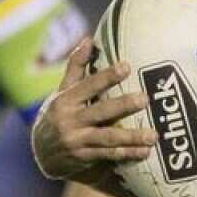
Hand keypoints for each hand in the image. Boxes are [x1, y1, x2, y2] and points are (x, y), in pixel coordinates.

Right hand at [32, 38, 156, 179]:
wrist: (42, 153)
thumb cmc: (60, 113)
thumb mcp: (63, 91)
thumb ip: (77, 67)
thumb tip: (89, 39)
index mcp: (66, 100)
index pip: (88, 85)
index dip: (106, 76)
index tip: (126, 66)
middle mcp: (70, 120)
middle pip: (100, 112)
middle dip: (122, 106)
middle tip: (145, 99)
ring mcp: (77, 141)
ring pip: (107, 138)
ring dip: (132, 137)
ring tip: (154, 135)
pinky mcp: (84, 158)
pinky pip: (109, 155)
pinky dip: (128, 154)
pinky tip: (145, 152)